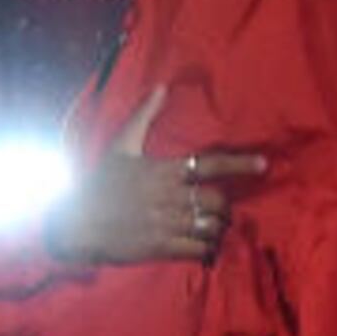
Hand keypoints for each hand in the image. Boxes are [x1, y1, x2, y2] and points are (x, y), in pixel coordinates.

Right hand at [53, 85, 263, 265]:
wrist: (73, 223)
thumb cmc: (98, 183)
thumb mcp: (119, 147)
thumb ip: (144, 117)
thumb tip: (162, 87)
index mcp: (162, 171)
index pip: (209, 164)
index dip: (239, 164)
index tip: (263, 165)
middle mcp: (168, 197)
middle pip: (217, 201)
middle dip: (224, 207)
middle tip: (220, 210)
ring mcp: (165, 223)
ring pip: (210, 226)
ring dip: (217, 228)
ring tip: (214, 229)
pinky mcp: (159, 247)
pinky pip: (197, 248)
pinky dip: (206, 248)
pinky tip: (204, 247)